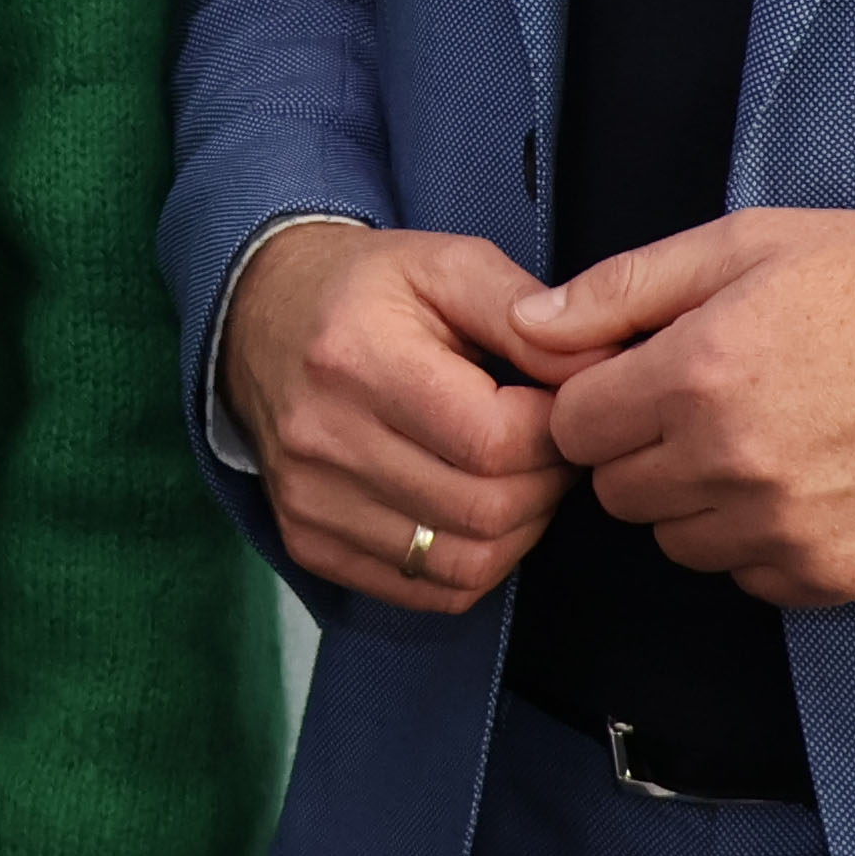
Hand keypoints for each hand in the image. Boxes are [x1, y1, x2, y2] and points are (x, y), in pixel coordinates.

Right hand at [220, 222, 566, 610]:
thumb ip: (522, 310)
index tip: (564, 406)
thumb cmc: (367, 288)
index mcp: (358, 358)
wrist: (259, 317)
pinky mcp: (308, 541)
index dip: (558, 433)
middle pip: (485, 511)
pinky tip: (477, 512)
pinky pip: (425, 592)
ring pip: (463, 564)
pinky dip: (474, 563)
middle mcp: (323, 439)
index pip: (495, 441)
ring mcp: (309, 500)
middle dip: (547, 484)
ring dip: (519, 530)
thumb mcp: (446, 263)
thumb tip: (595, 369)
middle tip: (552, 446)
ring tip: (520, 477)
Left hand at [515, 209, 854, 612]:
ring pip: (677, 540)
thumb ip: (621, 290)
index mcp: (696, 374)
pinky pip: (748, 578)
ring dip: (697, 500)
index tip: (640, 379)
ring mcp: (784, 528)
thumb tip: (526, 324)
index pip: (572, 426)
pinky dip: (759, 542)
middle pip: (617, 491)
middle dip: (642, 449)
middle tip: (705, 405)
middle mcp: (731, 463)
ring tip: (762, 440)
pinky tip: (804, 483)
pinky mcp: (833, 574)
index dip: (599, 399)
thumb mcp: (742, 244)